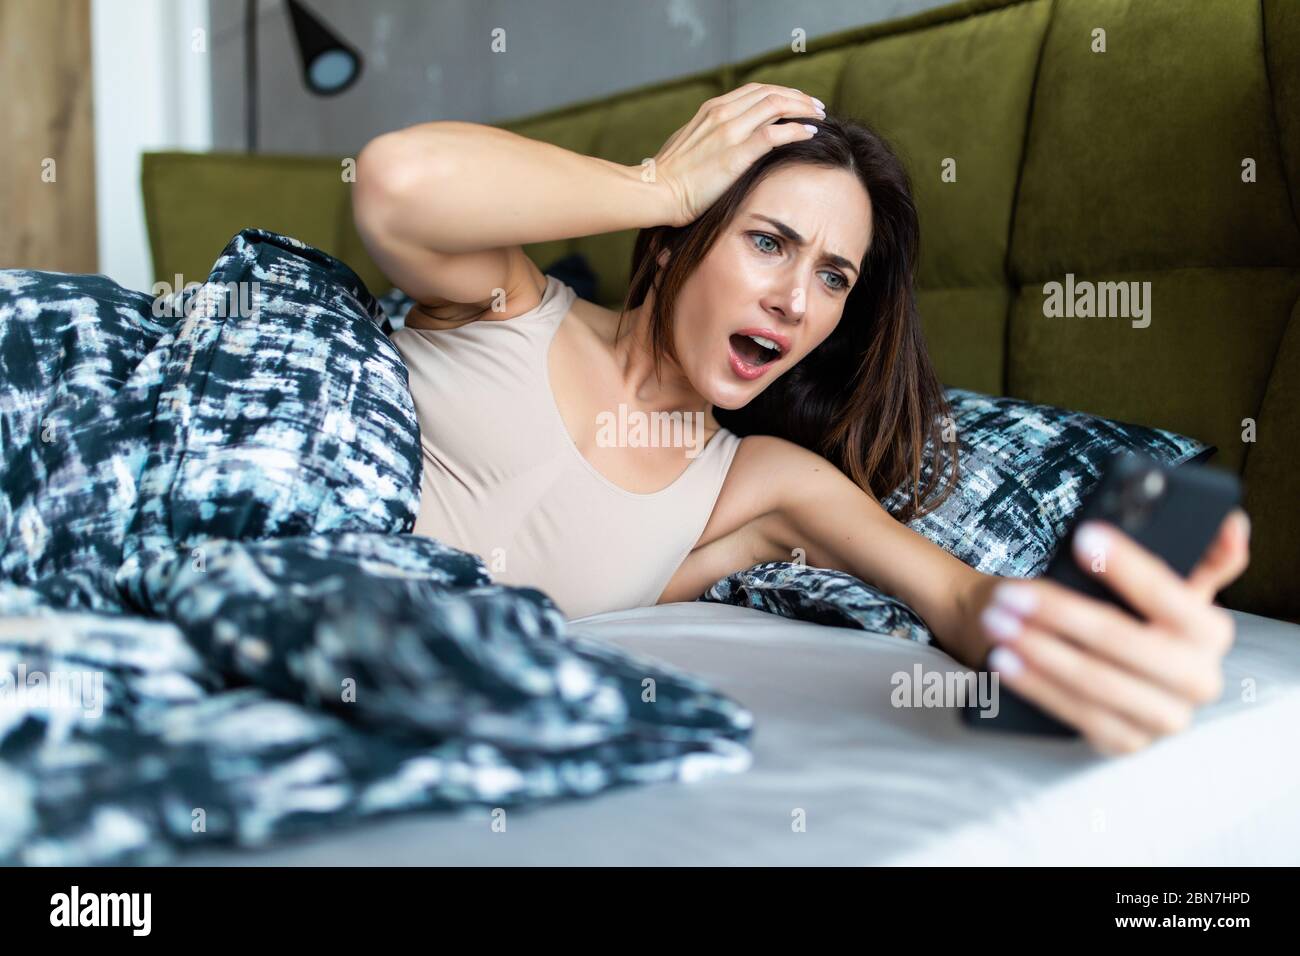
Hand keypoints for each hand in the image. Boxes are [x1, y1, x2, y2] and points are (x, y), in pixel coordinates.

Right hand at [652, 83, 825, 226]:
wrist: (655, 192)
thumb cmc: (668, 178)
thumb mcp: (687, 146)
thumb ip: (706, 139)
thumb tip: (716, 146)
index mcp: (710, 110)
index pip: (755, 91)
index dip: (781, 92)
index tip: (797, 102)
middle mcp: (721, 114)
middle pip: (770, 93)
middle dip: (798, 97)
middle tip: (816, 106)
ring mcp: (729, 131)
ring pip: (776, 105)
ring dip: (802, 108)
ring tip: (819, 116)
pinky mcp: (736, 154)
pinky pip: (774, 133)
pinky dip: (796, 129)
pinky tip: (810, 132)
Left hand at [969, 507, 1250, 755]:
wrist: (1107, 668)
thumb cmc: (1127, 614)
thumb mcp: (1161, 584)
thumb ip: (1197, 555)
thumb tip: (1231, 524)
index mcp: (1210, 631)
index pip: (1168, 593)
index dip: (1127, 564)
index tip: (1083, 537)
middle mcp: (1198, 678)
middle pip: (1120, 640)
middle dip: (1059, 613)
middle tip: (1009, 592)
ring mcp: (1166, 717)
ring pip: (1094, 680)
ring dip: (1037, 648)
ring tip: (997, 620)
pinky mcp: (1128, 741)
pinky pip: (1076, 714)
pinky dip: (1035, 685)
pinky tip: (1004, 661)